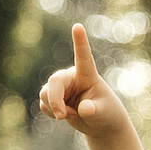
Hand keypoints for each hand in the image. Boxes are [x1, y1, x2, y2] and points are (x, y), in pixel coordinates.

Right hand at [37, 24, 127, 140]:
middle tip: (62, 117)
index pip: (83, 57)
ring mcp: (61, 86)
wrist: (99, 123)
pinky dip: (51, 113)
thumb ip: (93, 110)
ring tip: (71, 115)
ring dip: (54, 109)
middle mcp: (72, 76)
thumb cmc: (106, 113)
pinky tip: (64, 115)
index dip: (80, 42)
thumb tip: (83, 108)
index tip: (78, 26)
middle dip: (55, 101)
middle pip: (54, 82)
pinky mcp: (52, 95)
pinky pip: (43, 104)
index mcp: (88, 75)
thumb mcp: (103, 114)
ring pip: (45, 94)